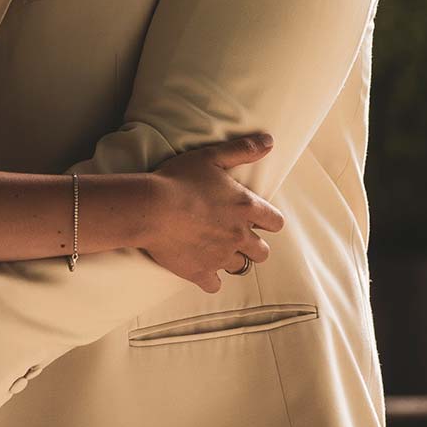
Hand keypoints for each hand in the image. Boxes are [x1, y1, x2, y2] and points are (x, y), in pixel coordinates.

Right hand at [145, 134, 285, 291]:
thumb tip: (270, 141)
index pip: (276, 222)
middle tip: (236, 236)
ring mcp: (220, 257)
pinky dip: (210, 278)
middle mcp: (239, 236)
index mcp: (246, 208)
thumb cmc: (180, 179)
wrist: (151, 207)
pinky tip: (201, 267)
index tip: (256, 218)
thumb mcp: (211, 157)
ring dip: (231, 259)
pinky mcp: (200, 272)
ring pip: (240, 267)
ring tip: (216, 249)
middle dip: (253, 245)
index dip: (268, 220)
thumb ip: (243, 149)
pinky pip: (215, 285)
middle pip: (262, 252)